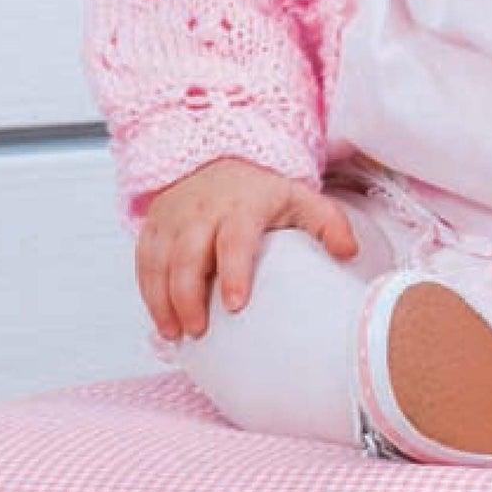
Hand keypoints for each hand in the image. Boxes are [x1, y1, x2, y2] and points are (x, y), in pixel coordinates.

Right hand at [134, 156, 356, 340]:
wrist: (219, 158)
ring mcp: (173, 218)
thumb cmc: (261, 190)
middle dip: (188, 297)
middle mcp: (202, 210)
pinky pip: (143, 261)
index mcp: (242, 205)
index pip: (234, 239)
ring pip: (159, 262)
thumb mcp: (300, 198)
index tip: (236, 305)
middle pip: (187, 257)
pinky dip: (147, 291)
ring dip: (162, 301)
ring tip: (175, 333)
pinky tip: (160, 319)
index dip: (234, 272)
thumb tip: (348, 252)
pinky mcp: (153, 226)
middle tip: (198, 331)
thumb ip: (328, 223)